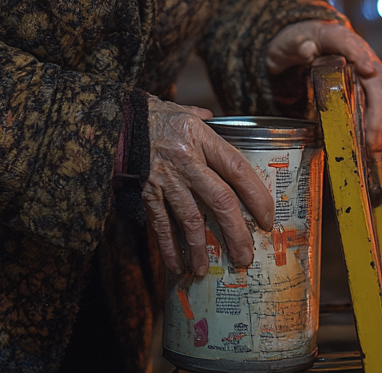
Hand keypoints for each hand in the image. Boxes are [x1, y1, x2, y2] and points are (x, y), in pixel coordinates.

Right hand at [142, 97, 273, 276]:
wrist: (113, 119)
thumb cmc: (153, 116)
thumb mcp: (184, 111)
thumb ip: (205, 121)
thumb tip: (219, 125)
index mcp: (201, 137)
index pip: (237, 168)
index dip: (257, 196)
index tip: (268, 218)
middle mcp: (186, 159)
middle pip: (220, 200)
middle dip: (236, 232)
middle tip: (246, 257)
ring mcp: (166, 178)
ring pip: (190, 219)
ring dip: (201, 249)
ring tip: (206, 269)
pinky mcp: (146, 192)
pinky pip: (160, 225)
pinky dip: (169, 248)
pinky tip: (177, 266)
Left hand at [265, 19, 381, 158]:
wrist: (301, 43)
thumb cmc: (297, 41)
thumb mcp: (290, 41)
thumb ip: (297, 44)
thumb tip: (306, 49)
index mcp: (339, 37)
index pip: (351, 45)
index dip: (361, 56)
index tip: (367, 70)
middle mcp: (359, 55)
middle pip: (376, 80)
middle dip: (377, 111)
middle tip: (373, 140)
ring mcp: (365, 72)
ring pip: (380, 98)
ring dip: (381, 126)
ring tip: (376, 152)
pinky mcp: (364, 89)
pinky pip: (377, 109)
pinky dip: (380, 129)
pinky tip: (379, 150)